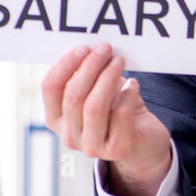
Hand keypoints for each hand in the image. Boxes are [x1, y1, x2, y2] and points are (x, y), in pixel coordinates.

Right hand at [42, 42, 171, 195]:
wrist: (145, 144)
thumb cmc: (117, 113)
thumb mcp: (97, 94)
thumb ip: (87, 77)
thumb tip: (89, 49)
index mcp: (56, 119)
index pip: (50, 88)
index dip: (65, 65)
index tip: (83, 47)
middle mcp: (69, 136)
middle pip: (73, 95)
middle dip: (90, 67)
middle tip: (105, 49)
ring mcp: (92, 146)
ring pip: (94, 106)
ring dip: (108, 77)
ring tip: (119, 61)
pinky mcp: (118, 148)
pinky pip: (121, 115)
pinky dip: (127, 94)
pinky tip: (133, 84)